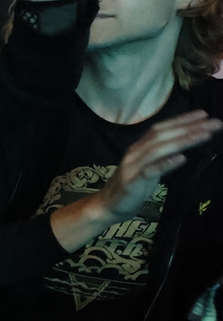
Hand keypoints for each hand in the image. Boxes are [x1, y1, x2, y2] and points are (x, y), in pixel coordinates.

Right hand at [92, 111, 221, 222]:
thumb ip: (162, 158)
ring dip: (183, 140)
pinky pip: (150, 170)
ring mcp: (133, 166)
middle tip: (214, 123)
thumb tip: (184, 149)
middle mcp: (135, 152)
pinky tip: (182, 158)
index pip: (161, 128)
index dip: (182, 120)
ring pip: (158, 149)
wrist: (107, 206)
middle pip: (162, 135)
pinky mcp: (132, 182)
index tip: (204, 114)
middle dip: (189, 127)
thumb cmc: (132, 188)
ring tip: (204, 135)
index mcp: (140, 148)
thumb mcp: (149, 169)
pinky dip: (166, 163)